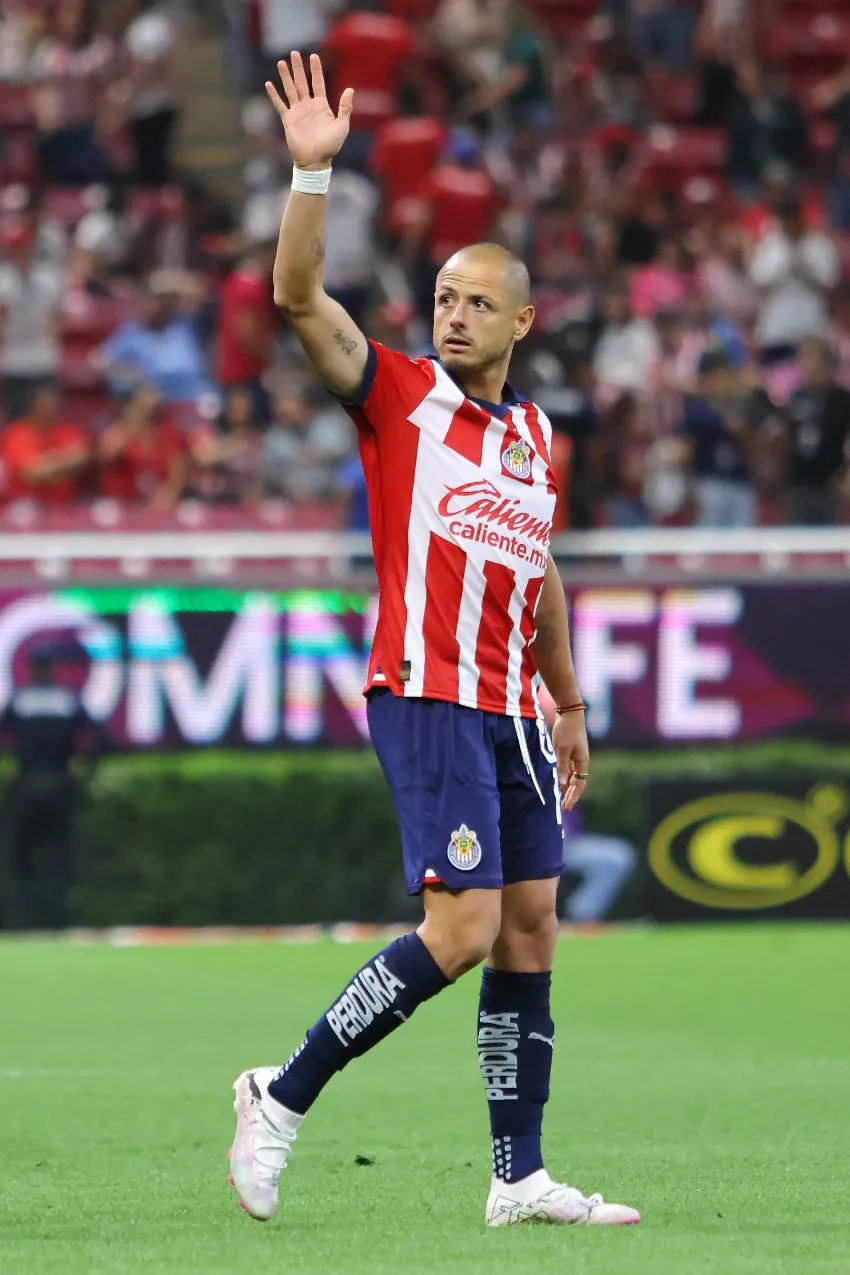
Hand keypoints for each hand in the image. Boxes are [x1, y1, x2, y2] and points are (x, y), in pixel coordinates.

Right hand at [265, 52, 353, 169]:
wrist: (315, 161)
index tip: (313, 56)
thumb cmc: (331, 146)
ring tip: (281, 62)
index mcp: (322, 105)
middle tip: (294, 53)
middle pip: (302, 82)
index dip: (316, 69)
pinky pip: (280, 105)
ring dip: (286, 76)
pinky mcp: (288, 120)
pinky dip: (274, 95)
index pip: (317, 82)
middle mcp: (308, 106)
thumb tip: (350, 89)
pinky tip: (268, 84)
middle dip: (298, 68)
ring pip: (290, 89)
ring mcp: (298, 112)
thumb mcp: (342, 125)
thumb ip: (345, 107)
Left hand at [551, 711, 589, 811]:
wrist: (569, 712)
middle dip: (571, 795)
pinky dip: (564, 776)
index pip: (579, 785)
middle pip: (577, 782)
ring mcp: (577, 756)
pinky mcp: (571, 751)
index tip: (566, 808)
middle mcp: (581, 761)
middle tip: (563, 806)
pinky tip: (558, 780)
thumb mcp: (562, 749)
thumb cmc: (566, 730)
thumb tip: (562, 783)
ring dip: (567, 786)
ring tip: (559, 797)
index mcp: (582, 762)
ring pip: (573, 776)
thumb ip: (562, 766)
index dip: (573, 797)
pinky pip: (569, 768)